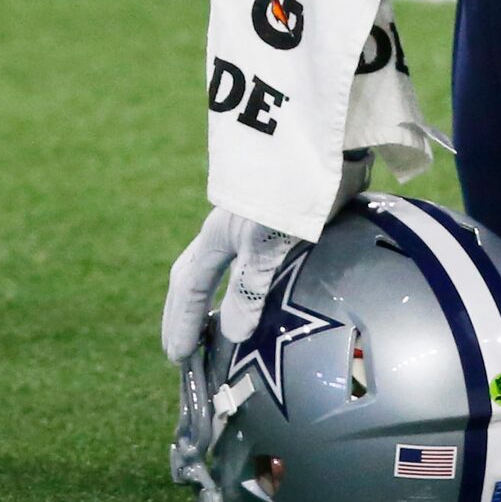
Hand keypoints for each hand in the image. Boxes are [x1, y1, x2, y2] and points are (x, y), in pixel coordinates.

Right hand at [161, 152, 373, 361]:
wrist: (324, 144)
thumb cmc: (290, 194)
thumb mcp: (267, 244)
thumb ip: (248, 288)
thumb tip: (232, 336)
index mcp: (217, 236)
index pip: (190, 287)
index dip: (182, 323)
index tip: (176, 357)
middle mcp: (230, 229)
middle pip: (195, 272)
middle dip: (185, 309)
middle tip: (182, 345)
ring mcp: (254, 222)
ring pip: (222, 264)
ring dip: (213, 295)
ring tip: (217, 323)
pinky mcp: (284, 218)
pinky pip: (253, 259)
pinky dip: (246, 282)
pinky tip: (265, 291)